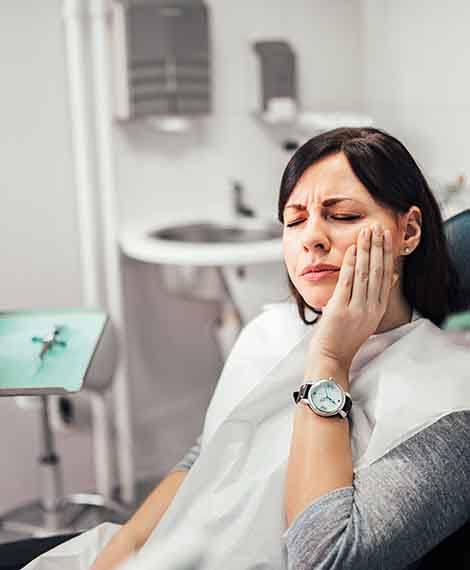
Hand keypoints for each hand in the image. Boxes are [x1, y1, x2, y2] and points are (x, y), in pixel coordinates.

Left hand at [307, 223, 396, 371]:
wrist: (331, 356)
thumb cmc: (344, 336)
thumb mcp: (367, 316)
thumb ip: (377, 296)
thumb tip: (392, 276)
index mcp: (378, 309)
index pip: (386, 276)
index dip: (387, 254)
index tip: (387, 237)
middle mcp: (371, 308)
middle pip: (378, 272)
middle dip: (378, 247)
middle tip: (378, 227)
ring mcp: (357, 309)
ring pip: (365, 274)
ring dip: (366, 251)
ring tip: (366, 232)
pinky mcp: (341, 310)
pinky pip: (348, 282)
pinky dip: (351, 264)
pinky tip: (353, 250)